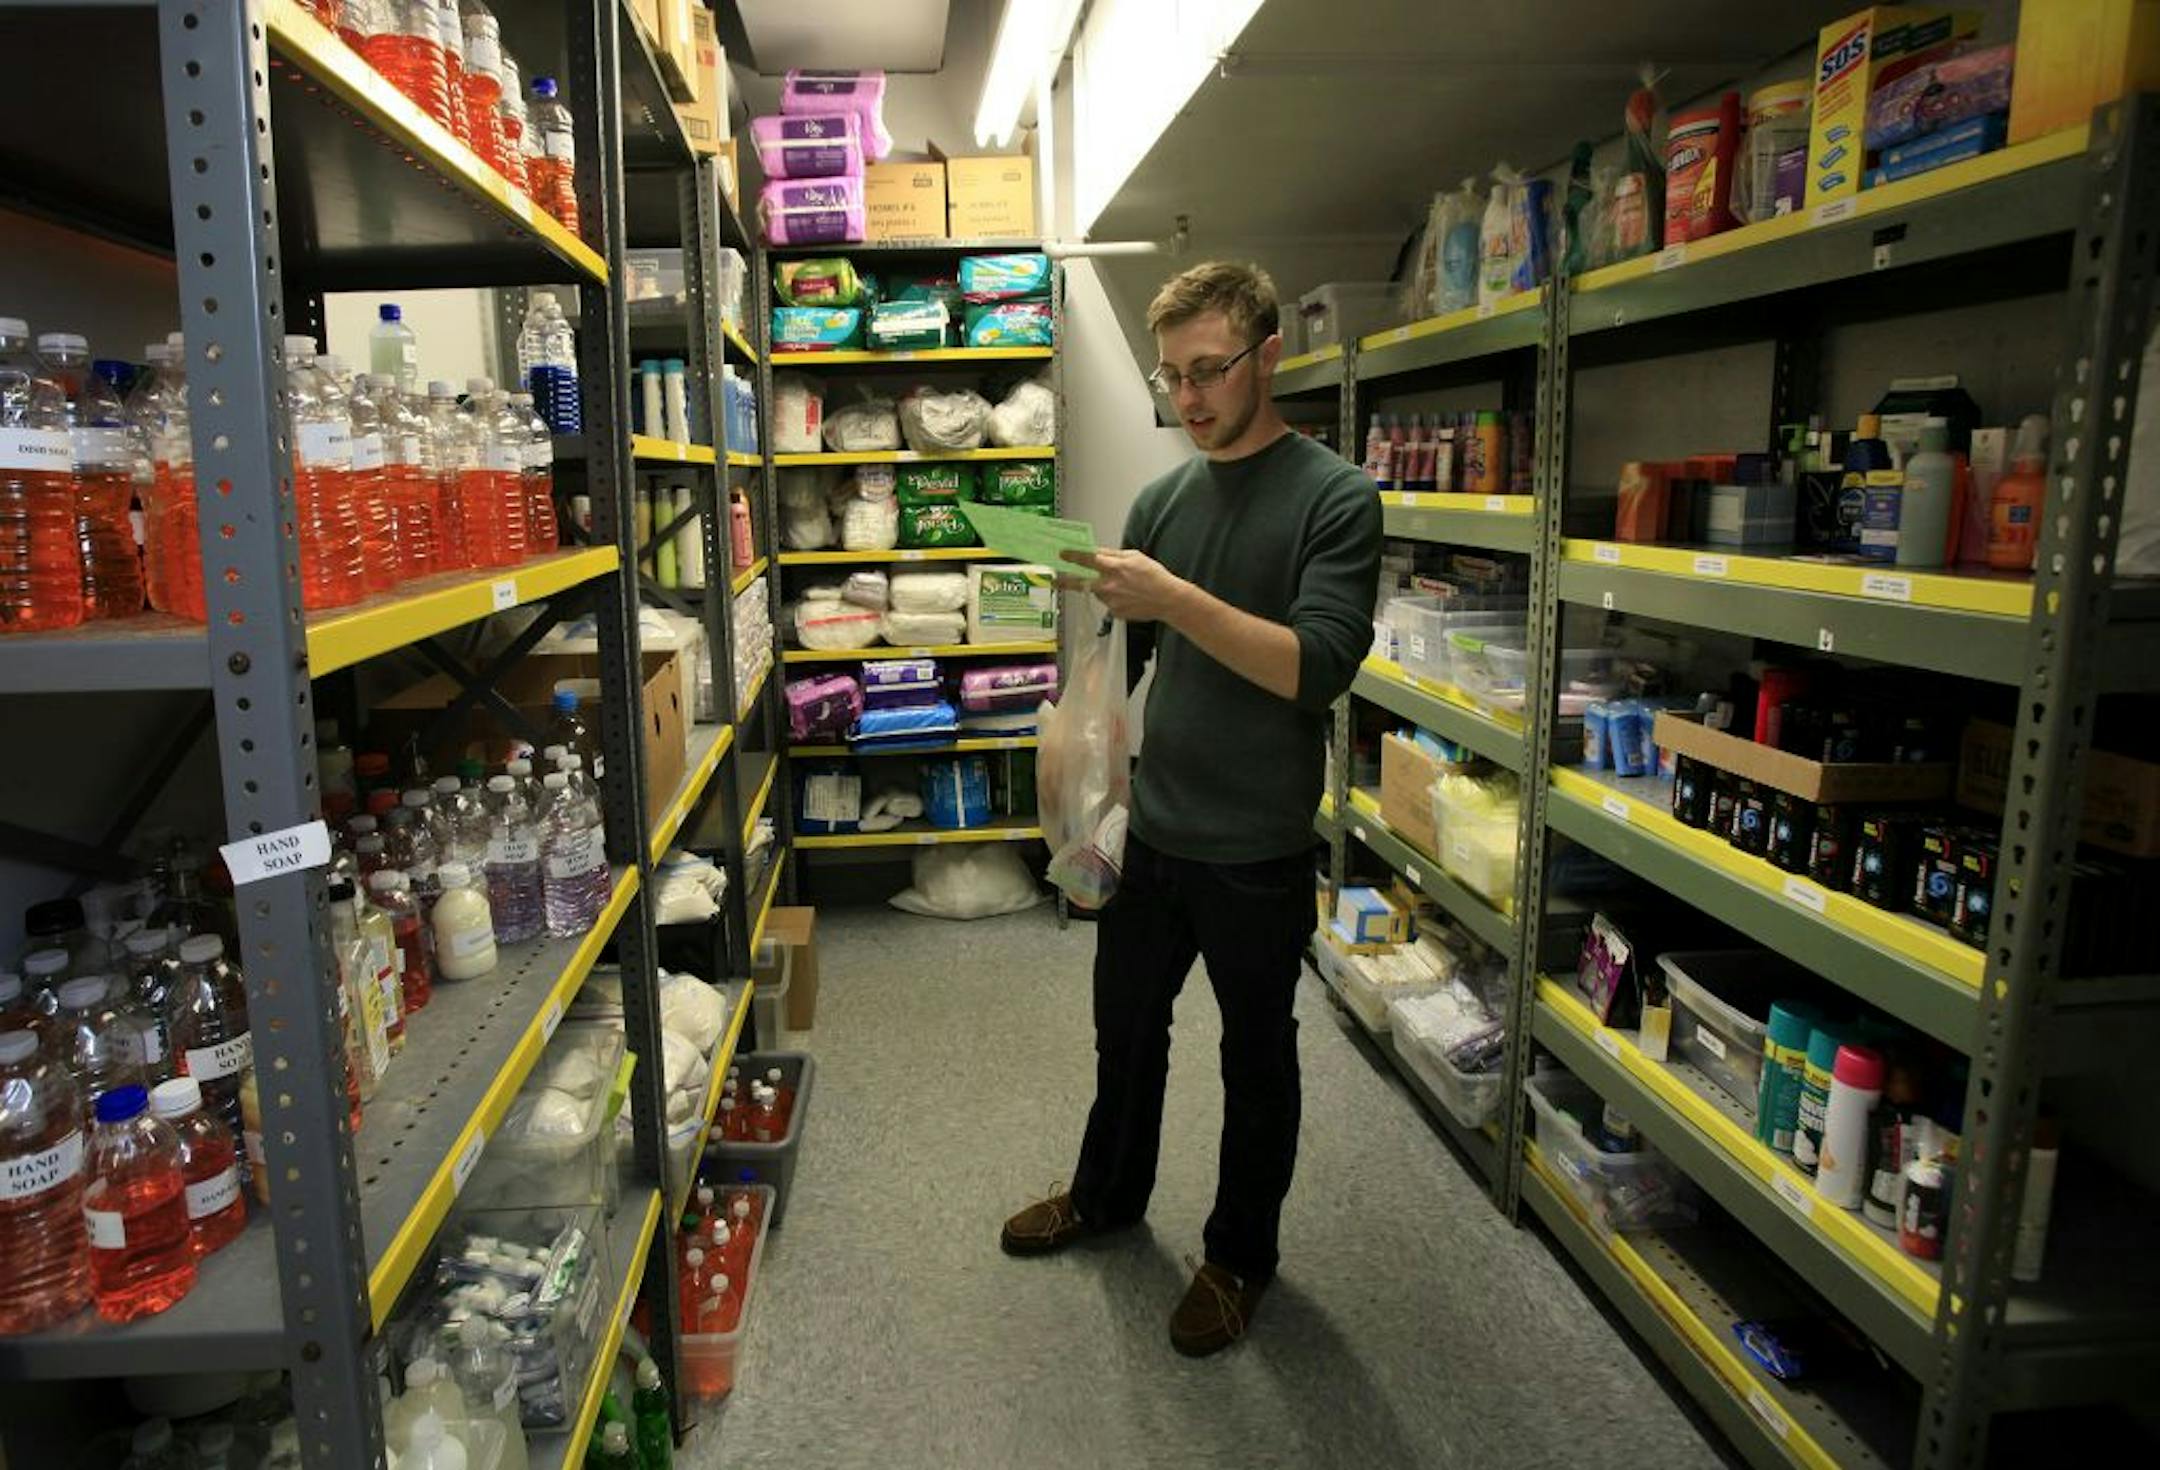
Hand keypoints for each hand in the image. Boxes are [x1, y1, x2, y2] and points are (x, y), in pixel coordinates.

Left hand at [1059, 548, 1190, 623]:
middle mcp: (1108, 585)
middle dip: (1065, 581)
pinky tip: (1128, 597)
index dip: (1072, 556)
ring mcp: (1110, 601)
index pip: (1087, 559)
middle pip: (1080, 582)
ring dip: (1102, 588)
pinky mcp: (1114, 613)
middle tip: (1054, 580)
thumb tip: (1096, 552)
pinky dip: (1113, 598)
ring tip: (1124, 587)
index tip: (1062, 554)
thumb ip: (1113, 555)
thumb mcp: (1134, 557)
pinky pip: (1108, 602)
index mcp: (1114, 567)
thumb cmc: (1154, 575)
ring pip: (1097, 592)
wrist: (1167, 600)